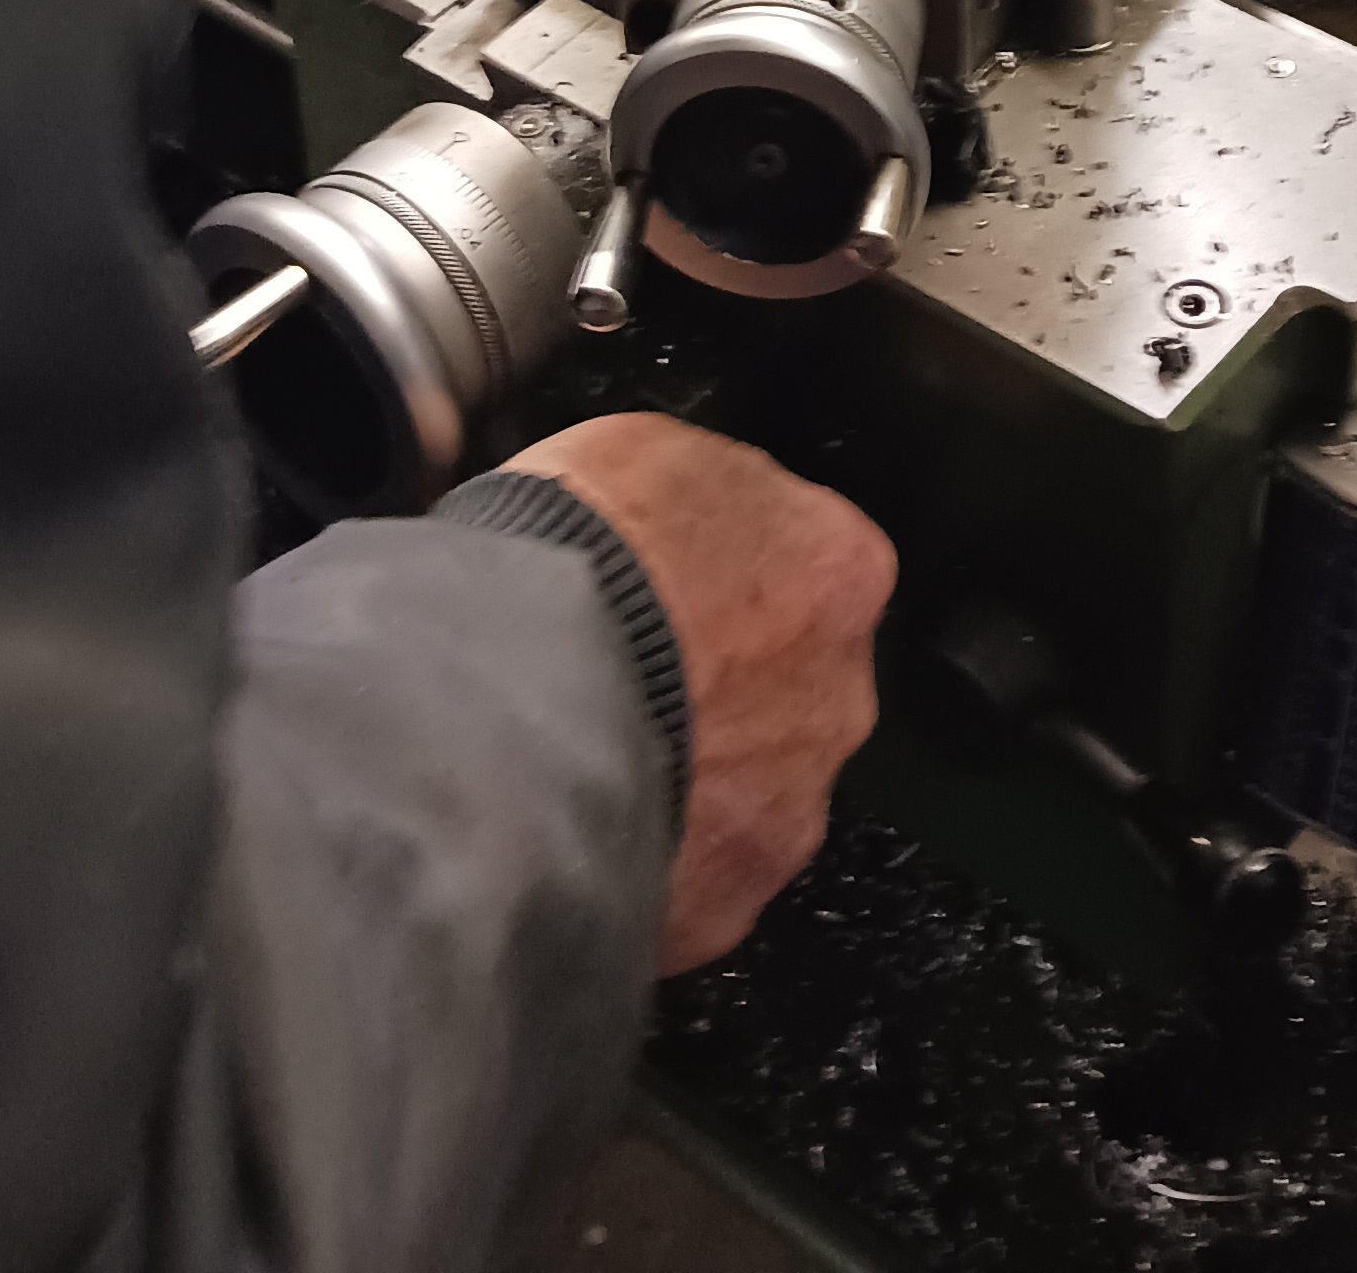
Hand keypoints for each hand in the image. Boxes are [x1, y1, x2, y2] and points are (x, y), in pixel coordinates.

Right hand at [502, 411, 894, 972]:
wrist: (517, 692)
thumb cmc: (580, 553)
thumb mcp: (646, 449)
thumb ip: (703, 499)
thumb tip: (684, 521)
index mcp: (839, 568)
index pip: (816, 567)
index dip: (737, 580)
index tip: (680, 586)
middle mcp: (839, 696)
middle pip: (795, 693)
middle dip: (728, 694)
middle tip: (634, 679)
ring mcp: (788, 811)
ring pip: (750, 797)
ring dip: (692, 784)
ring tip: (592, 760)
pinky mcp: (724, 907)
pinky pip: (690, 882)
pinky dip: (646, 862)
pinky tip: (577, 830)